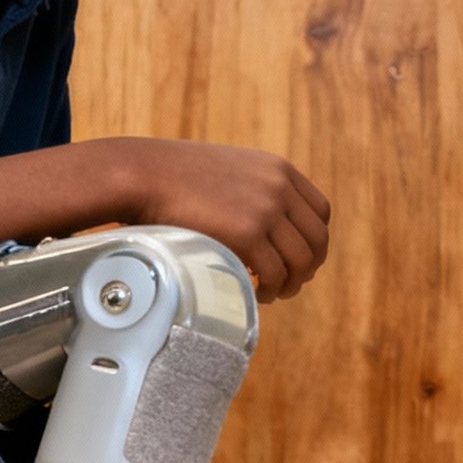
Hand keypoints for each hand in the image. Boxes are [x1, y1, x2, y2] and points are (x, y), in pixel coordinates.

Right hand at [124, 140, 328, 302]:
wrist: (142, 174)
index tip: (298, 257)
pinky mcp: (248, 233)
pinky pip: (274, 274)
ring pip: (301, 261)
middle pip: (317, 239)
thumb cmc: (172, 176)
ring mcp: (266, 209)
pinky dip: (269, 290)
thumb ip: (250, 190)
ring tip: (272, 293)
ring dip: (290, 283)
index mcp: (278, 169)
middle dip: (307, 267)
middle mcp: (279, 187)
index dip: (313, 240)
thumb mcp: (227, 170)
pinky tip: (254, 293)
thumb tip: (259, 226)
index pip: (320, 211)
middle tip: (289, 284)